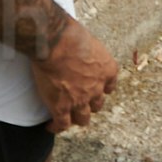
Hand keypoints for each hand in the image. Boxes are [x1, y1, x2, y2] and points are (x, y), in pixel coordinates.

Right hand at [31, 14, 119, 135]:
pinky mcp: (62, 107)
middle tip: (81, 104)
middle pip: (97, 105)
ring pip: (82, 118)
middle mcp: (97, 88)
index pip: (110, 86)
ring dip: (76, 119)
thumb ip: (86, 48)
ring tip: (68, 118)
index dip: (102, 89)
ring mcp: (80, 100)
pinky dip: (57, 127)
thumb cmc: (70, 34)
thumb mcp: (87, 39)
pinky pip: (61, 124)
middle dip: (90, 105)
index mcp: (107, 70)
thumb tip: (74, 41)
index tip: (98, 90)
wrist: (57, 44)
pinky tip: (51, 126)